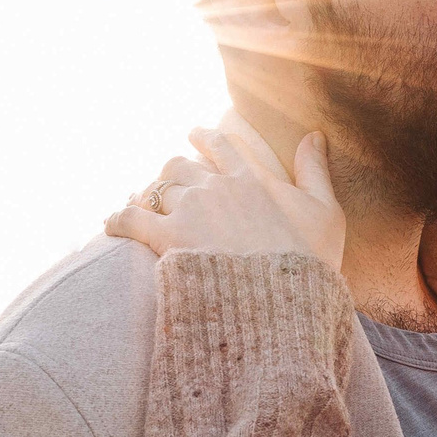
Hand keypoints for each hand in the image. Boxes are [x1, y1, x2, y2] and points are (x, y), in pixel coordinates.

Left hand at [105, 118, 344, 269]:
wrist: (281, 301)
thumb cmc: (309, 263)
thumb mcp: (326, 214)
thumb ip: (315, 171)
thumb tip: (313, 135)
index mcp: (251, 178)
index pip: (220, 145)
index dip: (204, 137)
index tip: (193, 134)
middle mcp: (216, 187)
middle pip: (179, 165)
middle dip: (171, 172)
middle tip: (166, 183)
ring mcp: (190, 211)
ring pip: (156, 189)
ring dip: (147, 196)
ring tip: (140, 204)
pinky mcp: (168, 238)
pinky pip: (131, 219)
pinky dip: (117, 219)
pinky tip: (109, 224)